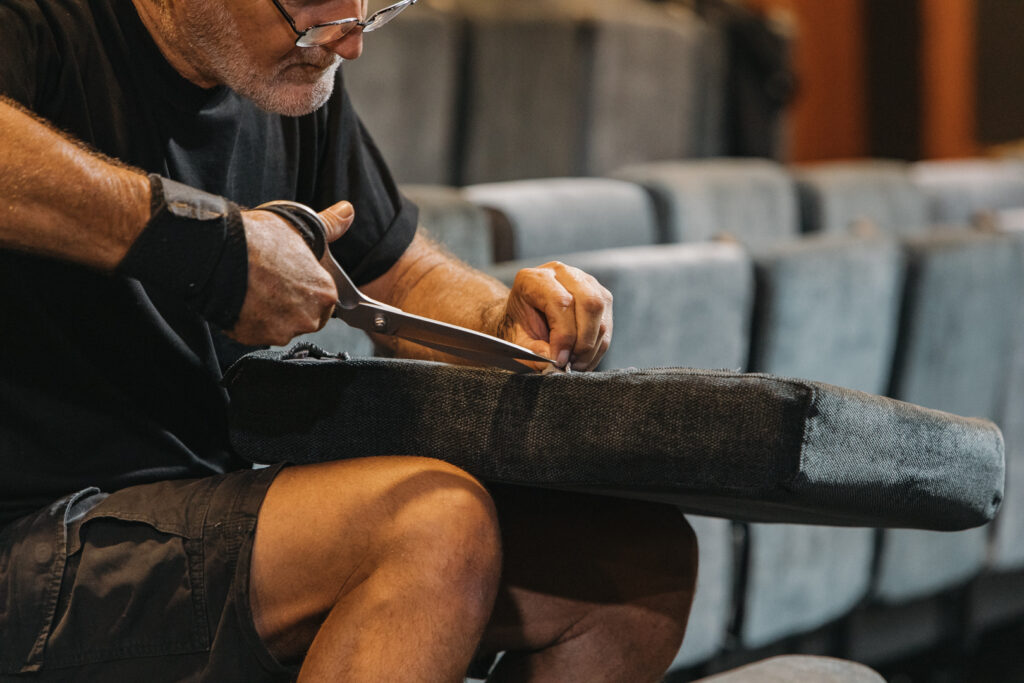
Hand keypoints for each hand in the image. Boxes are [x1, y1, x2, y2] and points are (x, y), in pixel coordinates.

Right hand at [226, 201, 353, 345]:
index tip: (289, 279)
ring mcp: (284, 331)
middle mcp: (310, 317)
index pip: (322, 299)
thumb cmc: (259, 240)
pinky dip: (250, 322)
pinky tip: (243, 302)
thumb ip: (329, 225)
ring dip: (271, 315)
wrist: (220, 254)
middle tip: (271, 285)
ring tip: (255, 291)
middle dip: (291, 305)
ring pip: (282, 327)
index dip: (304, 288)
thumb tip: (346, 212)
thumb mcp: (298, 227)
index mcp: (325, 292)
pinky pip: (258, 334)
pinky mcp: (259, 339)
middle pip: (305, 316)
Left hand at [500, 261, 612, 371]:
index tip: (560, 360)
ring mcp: (585, 281)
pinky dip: (598, 346)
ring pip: (601, 312)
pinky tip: (583, 358)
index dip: (564, 336)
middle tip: (571, 363)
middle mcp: (562, 273)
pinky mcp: (599, 294)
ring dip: (592, 345)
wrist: (523, 315)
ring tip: (575, 363)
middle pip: (589, 302)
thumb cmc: (518, 326)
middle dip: (584, 340)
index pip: (561, 302)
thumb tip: (556, 361)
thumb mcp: (517, 341)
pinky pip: (607, 322)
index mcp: (534, 279)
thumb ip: (533, 351)